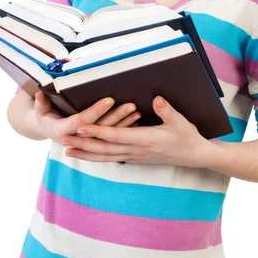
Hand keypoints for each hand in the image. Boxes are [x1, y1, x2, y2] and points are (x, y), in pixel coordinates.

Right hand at [33, 91, 140, 143]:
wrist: (45, 129)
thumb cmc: (44, 115)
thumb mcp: (39, 110)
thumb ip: (40, 103)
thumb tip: (38, 93)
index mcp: (63, 131)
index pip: (83, 121)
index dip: (96, 111)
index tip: (109, 100)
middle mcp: (77, 139)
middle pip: (100, 129)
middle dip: (116, 117)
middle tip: (131, 105)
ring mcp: (87, 142)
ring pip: (108, 134)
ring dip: (124, 124)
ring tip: (138, 112)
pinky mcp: (94, 142)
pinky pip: (111, 137)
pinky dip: (123, 130)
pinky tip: (136, 122)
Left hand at [62, 96, 207, 166]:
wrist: (194, 155)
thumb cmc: (187, 136)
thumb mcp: (180, 121)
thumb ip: (167, 110)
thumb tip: (157, 99)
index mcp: (145, 140)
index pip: (116, 136)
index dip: (97, 132)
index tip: (81, 126)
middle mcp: (136, 150)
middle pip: (104, 150)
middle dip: (83, 145)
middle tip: (64, 140)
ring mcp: (135, 156)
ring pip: (106, 157)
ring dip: (86, 154)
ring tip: (68, 151)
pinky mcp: (136, 157)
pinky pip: (112, 158)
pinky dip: (98, 157)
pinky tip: (88, 154)